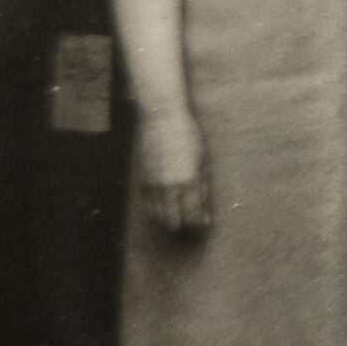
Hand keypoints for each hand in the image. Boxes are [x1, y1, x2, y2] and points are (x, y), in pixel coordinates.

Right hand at [134, 111, 211, 237]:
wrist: (161, 117)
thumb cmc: (188, 136)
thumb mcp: (203, 162)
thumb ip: (203, 190)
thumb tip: (205, 217)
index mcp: (189, 181)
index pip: (193, 217)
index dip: (198, 225)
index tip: (202, 224)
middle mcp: (169, 186)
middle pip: (173, 223)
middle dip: (182, 228)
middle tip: (189, 224)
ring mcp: (153, 183)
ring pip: (157, 217)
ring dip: (167, 220)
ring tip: (176, 216)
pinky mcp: (141, 179)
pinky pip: (145, 205)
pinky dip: (154, 210)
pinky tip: (163, 206)